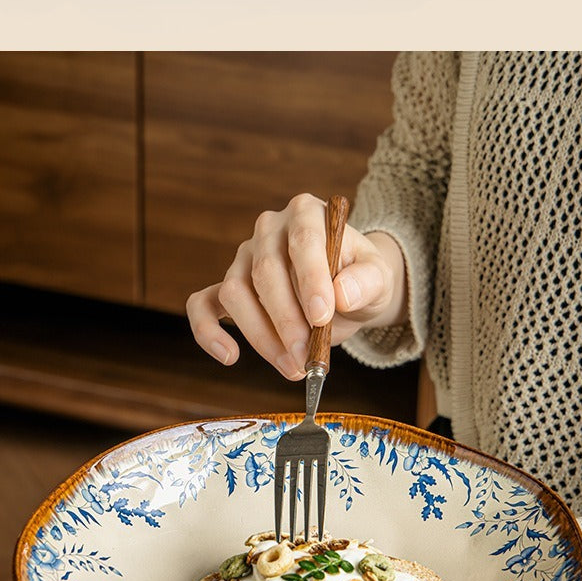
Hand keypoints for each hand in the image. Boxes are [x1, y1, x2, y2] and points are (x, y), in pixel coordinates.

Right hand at [186, 193, 408, 378]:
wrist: (346, 290)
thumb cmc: (359, 279)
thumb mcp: (379, 278)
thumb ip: (367, 281)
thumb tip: (343, 294)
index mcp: (307, 213)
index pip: (303, 240)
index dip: (310, 279)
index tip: (322, 317)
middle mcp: (269, 230)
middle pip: (265, 271)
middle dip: (286, 320)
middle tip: (306, 357)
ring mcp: (243, 258)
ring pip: (235, 292)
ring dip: (260, 336)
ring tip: (292, 367)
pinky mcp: (226, 286)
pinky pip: (202, 305)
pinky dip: (207, 331)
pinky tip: (229, 356)